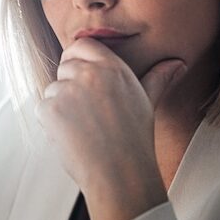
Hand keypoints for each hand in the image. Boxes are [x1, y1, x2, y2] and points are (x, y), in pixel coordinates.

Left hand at [35, 37, 185, 219]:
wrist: (120, 174)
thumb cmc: (134, 140)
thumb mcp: (147, 103)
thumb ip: (157, 78)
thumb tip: (176, 64)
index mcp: (112, 67)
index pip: (81, 45)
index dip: (78, 60)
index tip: (82, 80)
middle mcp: (89, 74)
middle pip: (64, 66)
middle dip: (69, 86)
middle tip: (87, 114)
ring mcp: (67, 90)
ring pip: (52, 90)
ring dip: (60, 107)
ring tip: (83, 129)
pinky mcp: (50, 109)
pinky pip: (43, 109)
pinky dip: (51, 124)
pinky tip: (72, 137)